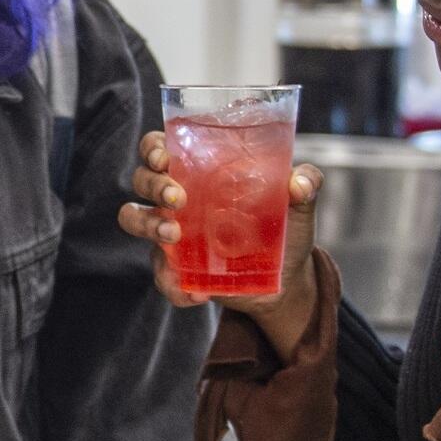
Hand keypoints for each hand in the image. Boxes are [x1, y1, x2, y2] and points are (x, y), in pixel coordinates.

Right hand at [119, 138, 324, 360]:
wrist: (286, 281)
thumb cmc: (285, 229)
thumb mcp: (299, 204)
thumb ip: (307, 183)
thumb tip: (299, 182)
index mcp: (199, 171)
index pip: (161, 147)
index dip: (153, 147)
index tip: (166, 156)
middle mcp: (177, 198)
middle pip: (142, 179)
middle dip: (153, 184)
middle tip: (179, 197)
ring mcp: (171, 234)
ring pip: (133, 218)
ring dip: (147, 223)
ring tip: (174, 234)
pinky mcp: (175, 268)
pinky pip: (160, 275)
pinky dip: (173, 284)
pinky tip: (200, 292)